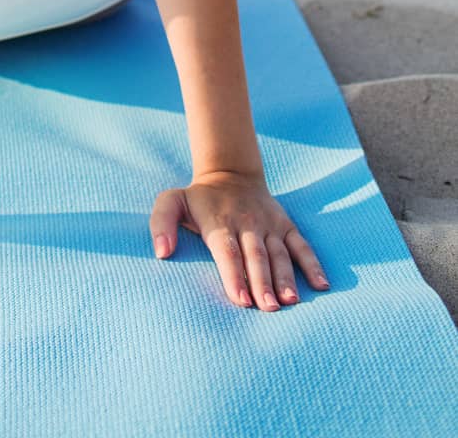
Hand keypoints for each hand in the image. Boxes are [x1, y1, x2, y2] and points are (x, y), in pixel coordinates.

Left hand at [150, 169, 330, 309]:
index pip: (227, 251)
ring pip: (279, 253)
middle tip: (269, 309)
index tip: (240, 300)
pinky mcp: (285, 225)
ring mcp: (268, 225)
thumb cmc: (198, 199)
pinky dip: (312, 264)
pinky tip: (322, 285)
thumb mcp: (171, 201)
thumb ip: (161, 223)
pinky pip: (301, 245)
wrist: (230, 173)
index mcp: (219, 223)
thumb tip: (161, 252)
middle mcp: (246, 223)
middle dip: (262, 282)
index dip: (234, 275)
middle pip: (255, 256)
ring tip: (291, 302)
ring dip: (286, 278)